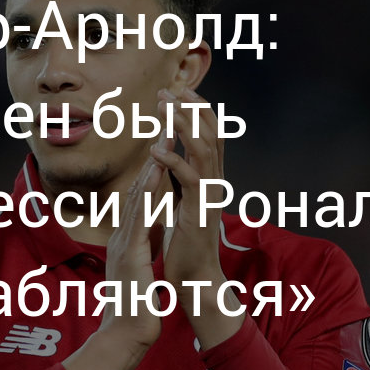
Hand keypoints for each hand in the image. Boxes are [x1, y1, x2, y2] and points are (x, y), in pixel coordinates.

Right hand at [63, 156, 166, 369]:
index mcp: (127, 239)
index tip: (166, 146)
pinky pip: (138, 220)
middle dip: (152, 159)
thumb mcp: (139, 268)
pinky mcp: (128, 255)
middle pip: (136, 190)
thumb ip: (142, 247)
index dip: (152, 170)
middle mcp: (122, 236)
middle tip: (164, 127)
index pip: (140, 199)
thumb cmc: (133, 307)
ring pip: (136, 199)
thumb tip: (150, 232)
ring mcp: (122, 244)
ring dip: (149, 168)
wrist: (123, 335)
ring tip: (162, 142)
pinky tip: (154, 178)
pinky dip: (146, 197)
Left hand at [149, 88, 241, 348]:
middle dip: (191, 109)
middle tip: (170, 90)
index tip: (176, 92)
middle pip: (210, 134)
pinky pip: (188, 179)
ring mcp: (209, 195)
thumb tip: (169, 160)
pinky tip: (155, 149)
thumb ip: (180, 181)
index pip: (208, 135)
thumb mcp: (183, 204)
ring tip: (165, 108)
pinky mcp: (199, 211)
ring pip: (203, 150)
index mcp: (209, 179)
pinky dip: (172, 161)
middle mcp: (214, 182)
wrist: (195, 279)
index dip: (196, 111)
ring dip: (184, 126)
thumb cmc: (185, 244)